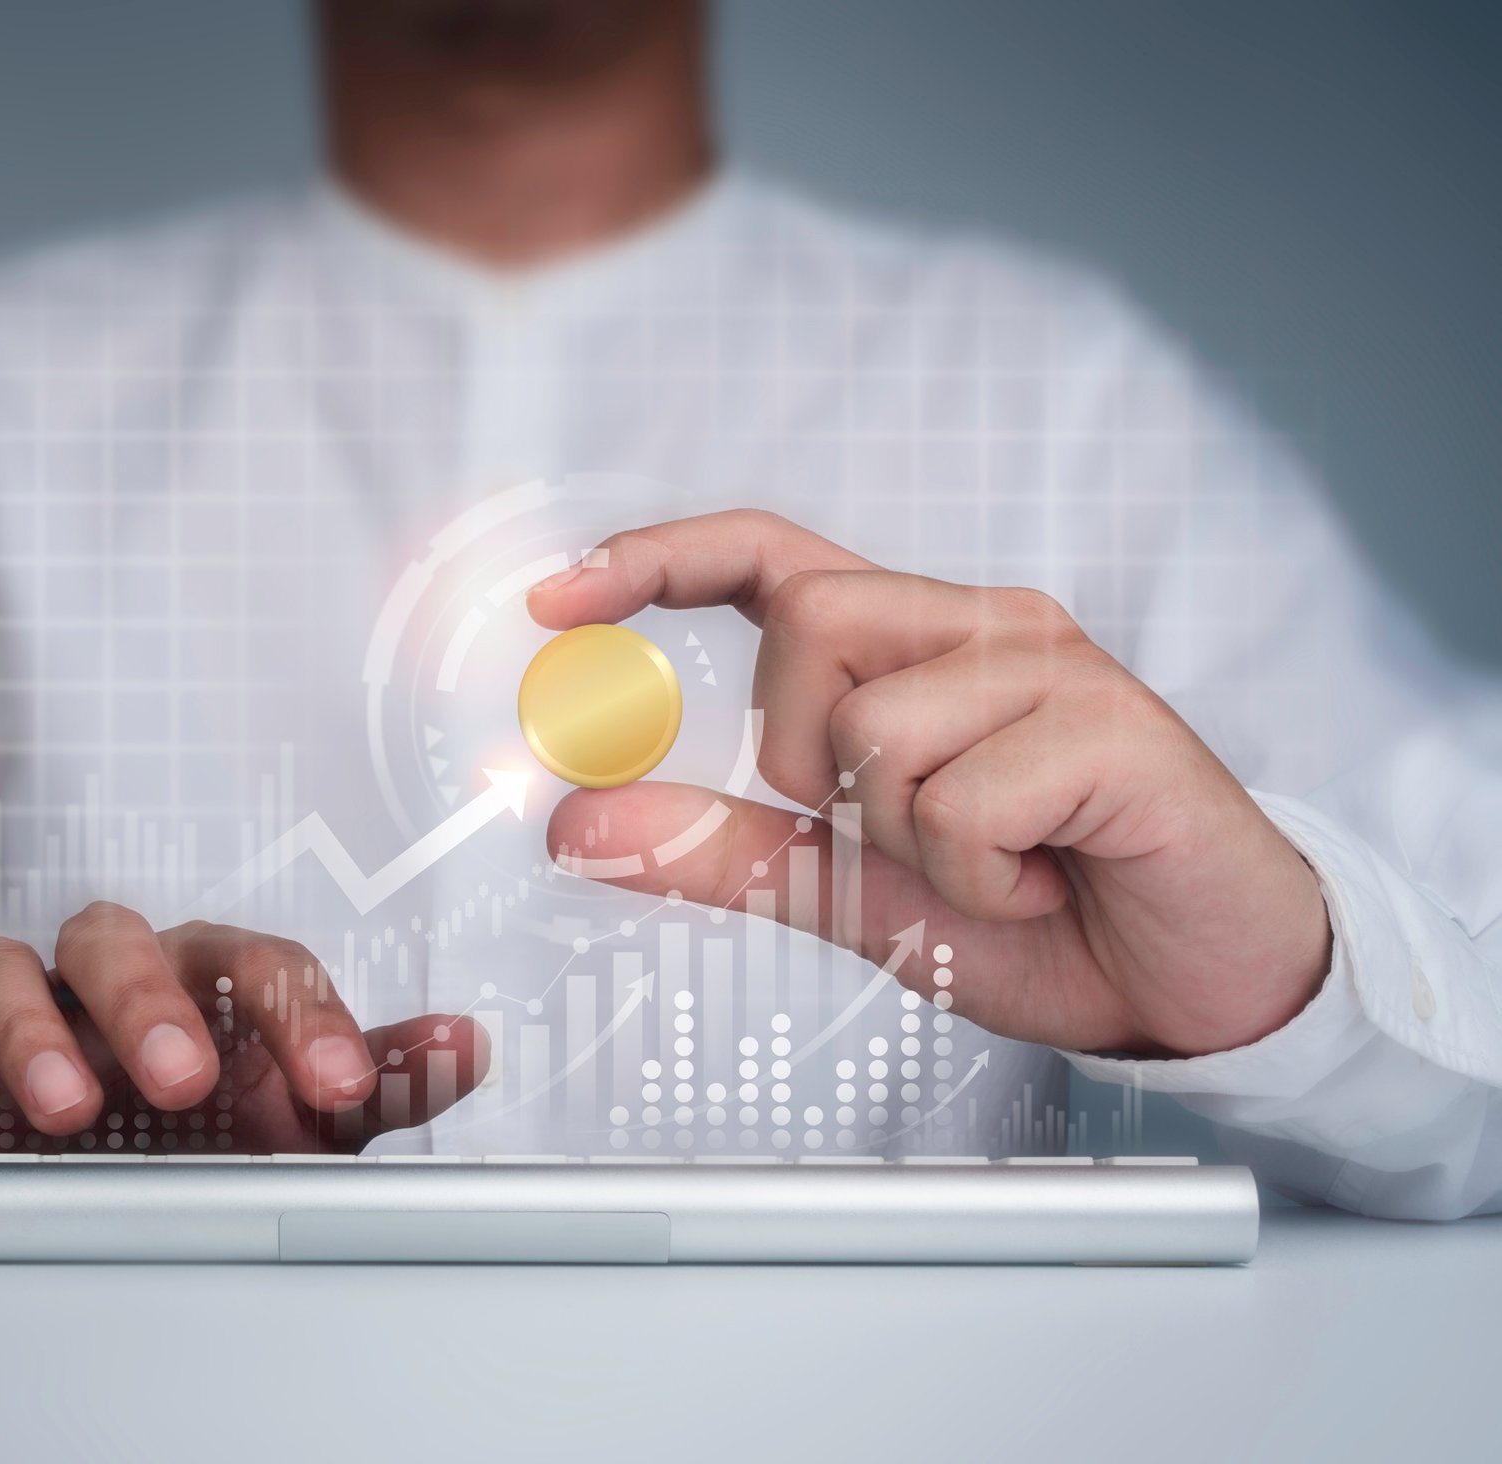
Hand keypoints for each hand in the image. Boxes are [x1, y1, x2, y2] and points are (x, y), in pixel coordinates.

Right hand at [0, 906, 487, 1151]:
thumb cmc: (223, 1124)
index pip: (260, 963)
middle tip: (183, 1079)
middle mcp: (118, 977)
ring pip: (4, 969)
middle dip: (149, 1002)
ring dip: (29, 1030)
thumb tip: (466, 1044)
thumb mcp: (306, 1114)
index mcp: (213, 976)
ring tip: (65, 1108)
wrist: (128, 1175)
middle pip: (120, 938)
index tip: (338, 1081)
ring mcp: (29, 1011)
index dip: (302, 1015)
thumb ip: (383, 1078)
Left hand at [527, 510, 1332, 1058]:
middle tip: (885, 829)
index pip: (769, 555)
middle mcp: (984, 628)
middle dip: (806, 754)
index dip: (659, 558)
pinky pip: (963, 798)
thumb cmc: (1035, 914)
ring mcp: (1056, 668)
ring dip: (904, 837)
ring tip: (990, 867)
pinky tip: (1040, 882)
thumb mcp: (847, 890)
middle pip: (808, 621)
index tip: (559, 595)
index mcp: (916, 645)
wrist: (1190, 983)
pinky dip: (978, 878)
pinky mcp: (1119, 728)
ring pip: (878, 723)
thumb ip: (722, 849)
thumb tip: (579, 822)